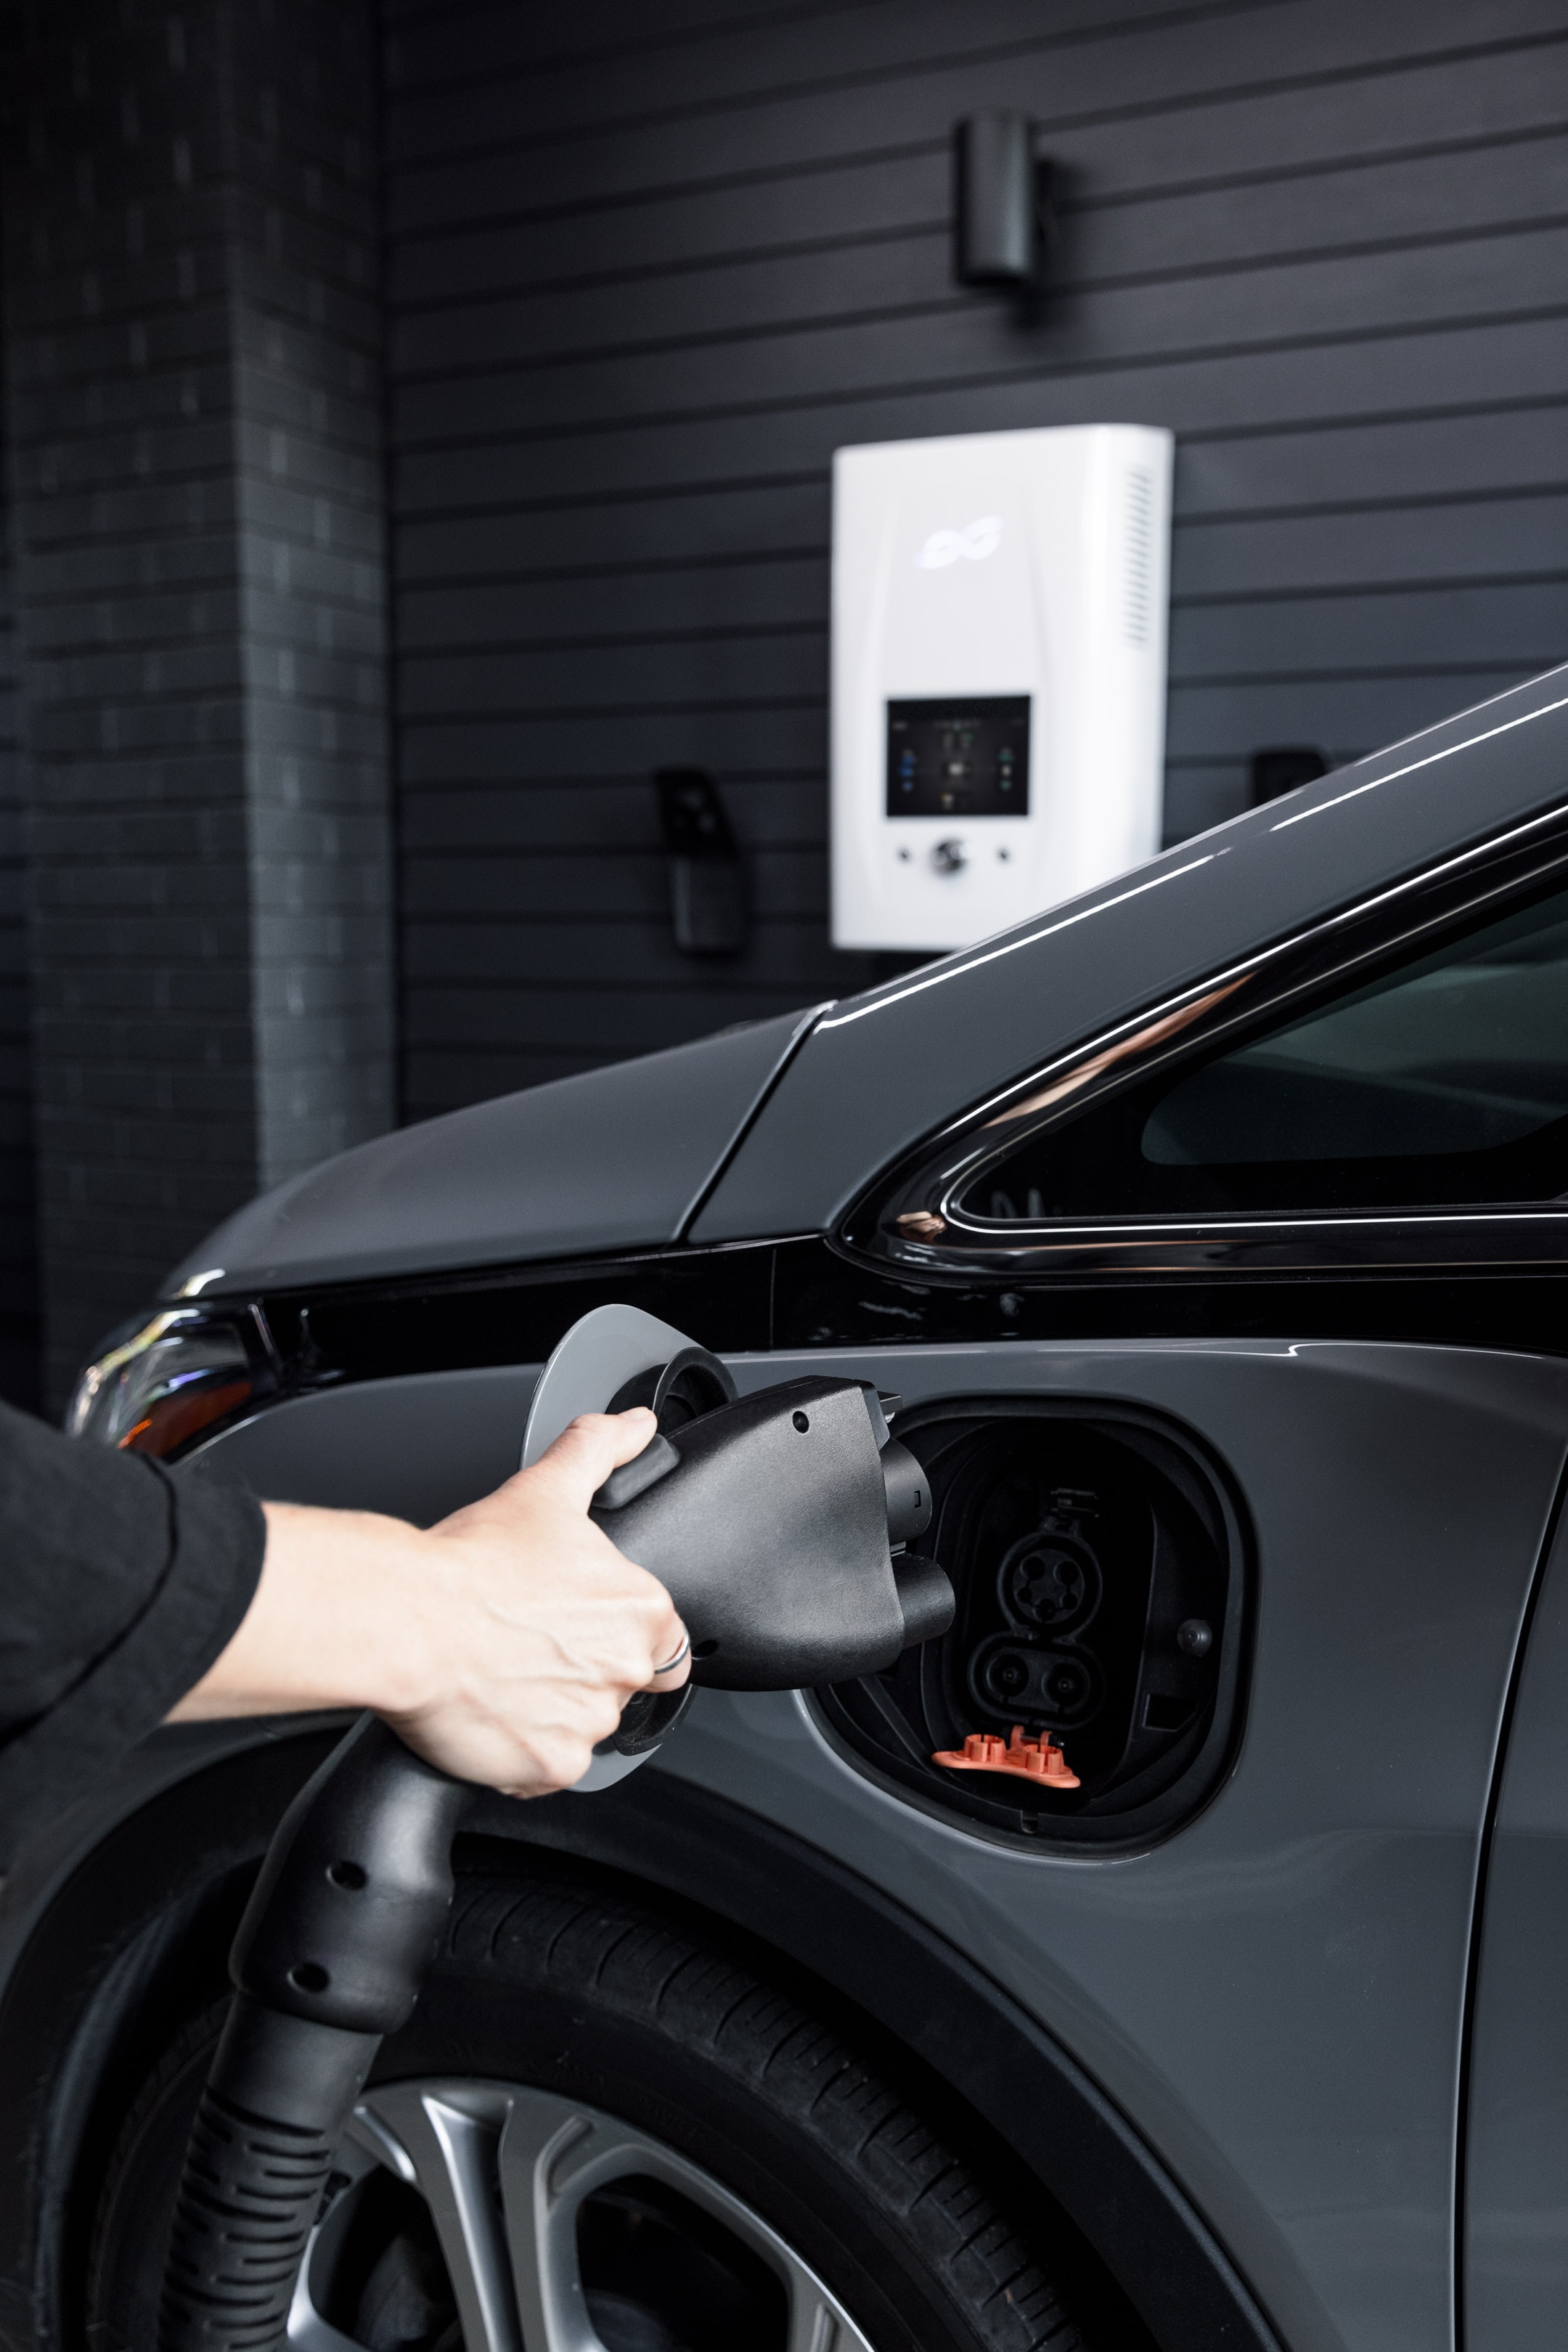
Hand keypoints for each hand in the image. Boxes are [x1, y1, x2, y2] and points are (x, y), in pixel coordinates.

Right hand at [167, 1408, 688, 1797]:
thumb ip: (599, 1450)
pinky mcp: (550, 1768)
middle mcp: (627, 1671)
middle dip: (583, 1668)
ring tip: (502, 1672)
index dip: (619, 1628)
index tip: (578, 1622)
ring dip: (552, 1708)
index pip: (665, 1636)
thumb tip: (636, 1424)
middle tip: (528, 1643)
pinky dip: (522, 1749)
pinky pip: (546, 1767)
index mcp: (642, 1610)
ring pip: (583, 1725)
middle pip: (622, 1681)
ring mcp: (589, 1725)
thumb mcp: (545, 1489)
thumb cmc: (469, 1563)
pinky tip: (492, 1710)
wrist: (405, 1622)